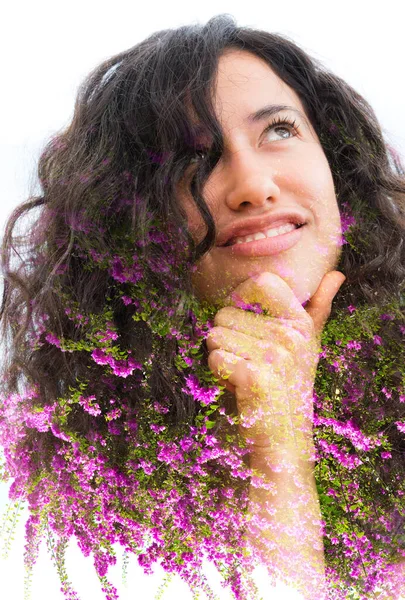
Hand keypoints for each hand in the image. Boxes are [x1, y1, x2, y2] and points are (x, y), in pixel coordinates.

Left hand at [206, 270, 345, 452]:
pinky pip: (214, 357)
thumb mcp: (308, 344)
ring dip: (222, 356)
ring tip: (244, 373)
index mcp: (301, 321)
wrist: (284, 438)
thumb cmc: (289, 385)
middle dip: (228, 338)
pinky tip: (238, 386)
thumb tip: (337, 275)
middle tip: (250, 361)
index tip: (245, 319)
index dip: (241, 297)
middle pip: (225, 312)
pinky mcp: (255, 376)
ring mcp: (275, 356)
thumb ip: (319, 307)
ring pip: (214, 335)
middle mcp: (291, 335)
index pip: (261, 281)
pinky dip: (218, 373)